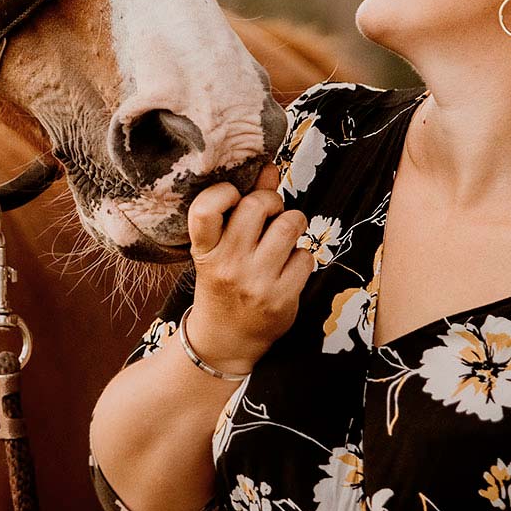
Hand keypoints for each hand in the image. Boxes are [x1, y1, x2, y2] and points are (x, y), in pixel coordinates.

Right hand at [180, 163, 312, 373]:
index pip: (205, 209)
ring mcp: (255, 283)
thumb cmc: (224, 283)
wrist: (225, 341)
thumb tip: (269, 168)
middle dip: (271, 201)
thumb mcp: (221, 248)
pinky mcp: (281, 299)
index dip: (223, 192)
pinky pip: (305, 256)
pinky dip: (302, 256)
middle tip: (270, 213)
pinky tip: (289, 266)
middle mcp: (227, 265)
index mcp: (205, 251)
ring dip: (293, 223)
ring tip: (285, 234)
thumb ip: (243, 208)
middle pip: (256, 206)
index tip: (234, 196)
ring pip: (288, 225)